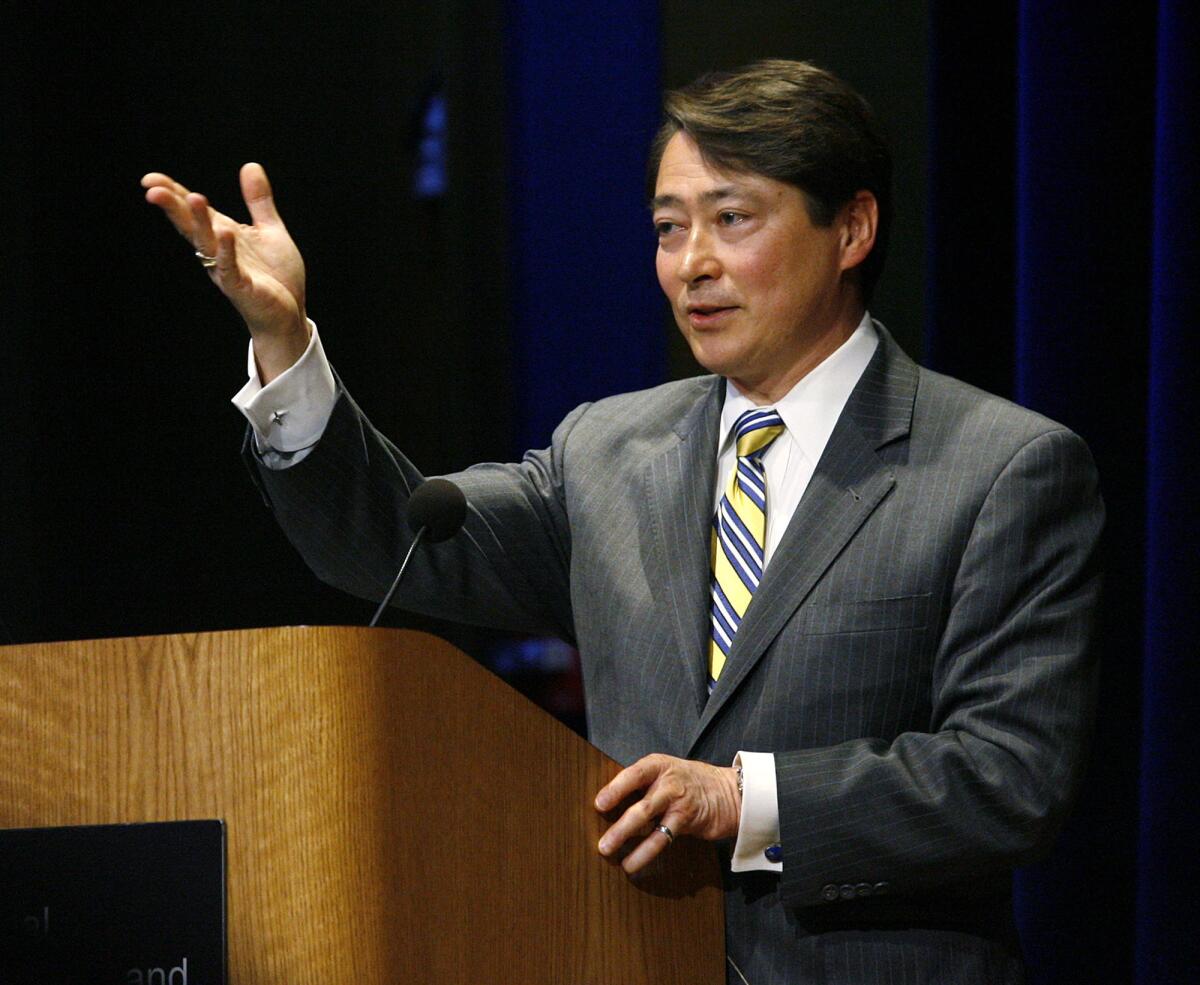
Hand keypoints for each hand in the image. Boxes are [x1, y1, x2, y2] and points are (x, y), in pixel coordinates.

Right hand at [141, 163, 308, 382]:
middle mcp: (218, 251)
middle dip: (173, 207)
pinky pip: (231, 268)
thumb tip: (250, 165)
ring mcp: (227, 270)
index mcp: (222, 234)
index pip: (192, 212)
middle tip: (152, 188)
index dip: (173, 194)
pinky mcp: (242, 287)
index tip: (150, 179)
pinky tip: (224, 233)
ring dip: (199, 222)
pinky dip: (227, 251)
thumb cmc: (276, 275)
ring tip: (192, 197)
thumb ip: (259, 201)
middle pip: (191, 226)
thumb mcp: (269, 230)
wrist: (290, 313)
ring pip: (207, 244)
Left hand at [594, 754, 740, 873]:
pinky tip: (634, 862)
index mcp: (657, 765)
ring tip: (618, 860)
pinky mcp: (688, 819)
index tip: (599, 804)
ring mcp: (679, 801)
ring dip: (632, 843)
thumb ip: (641, 785)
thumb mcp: (664, 774)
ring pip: (652, 823)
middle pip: (642, 805)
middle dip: (621, 827)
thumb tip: (606, 804)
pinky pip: (664, 837)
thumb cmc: (687, 782)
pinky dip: (647, 852)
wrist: (728, 791)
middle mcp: (668, 781)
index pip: (633, 775)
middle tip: (603, 845)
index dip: (615, 789)